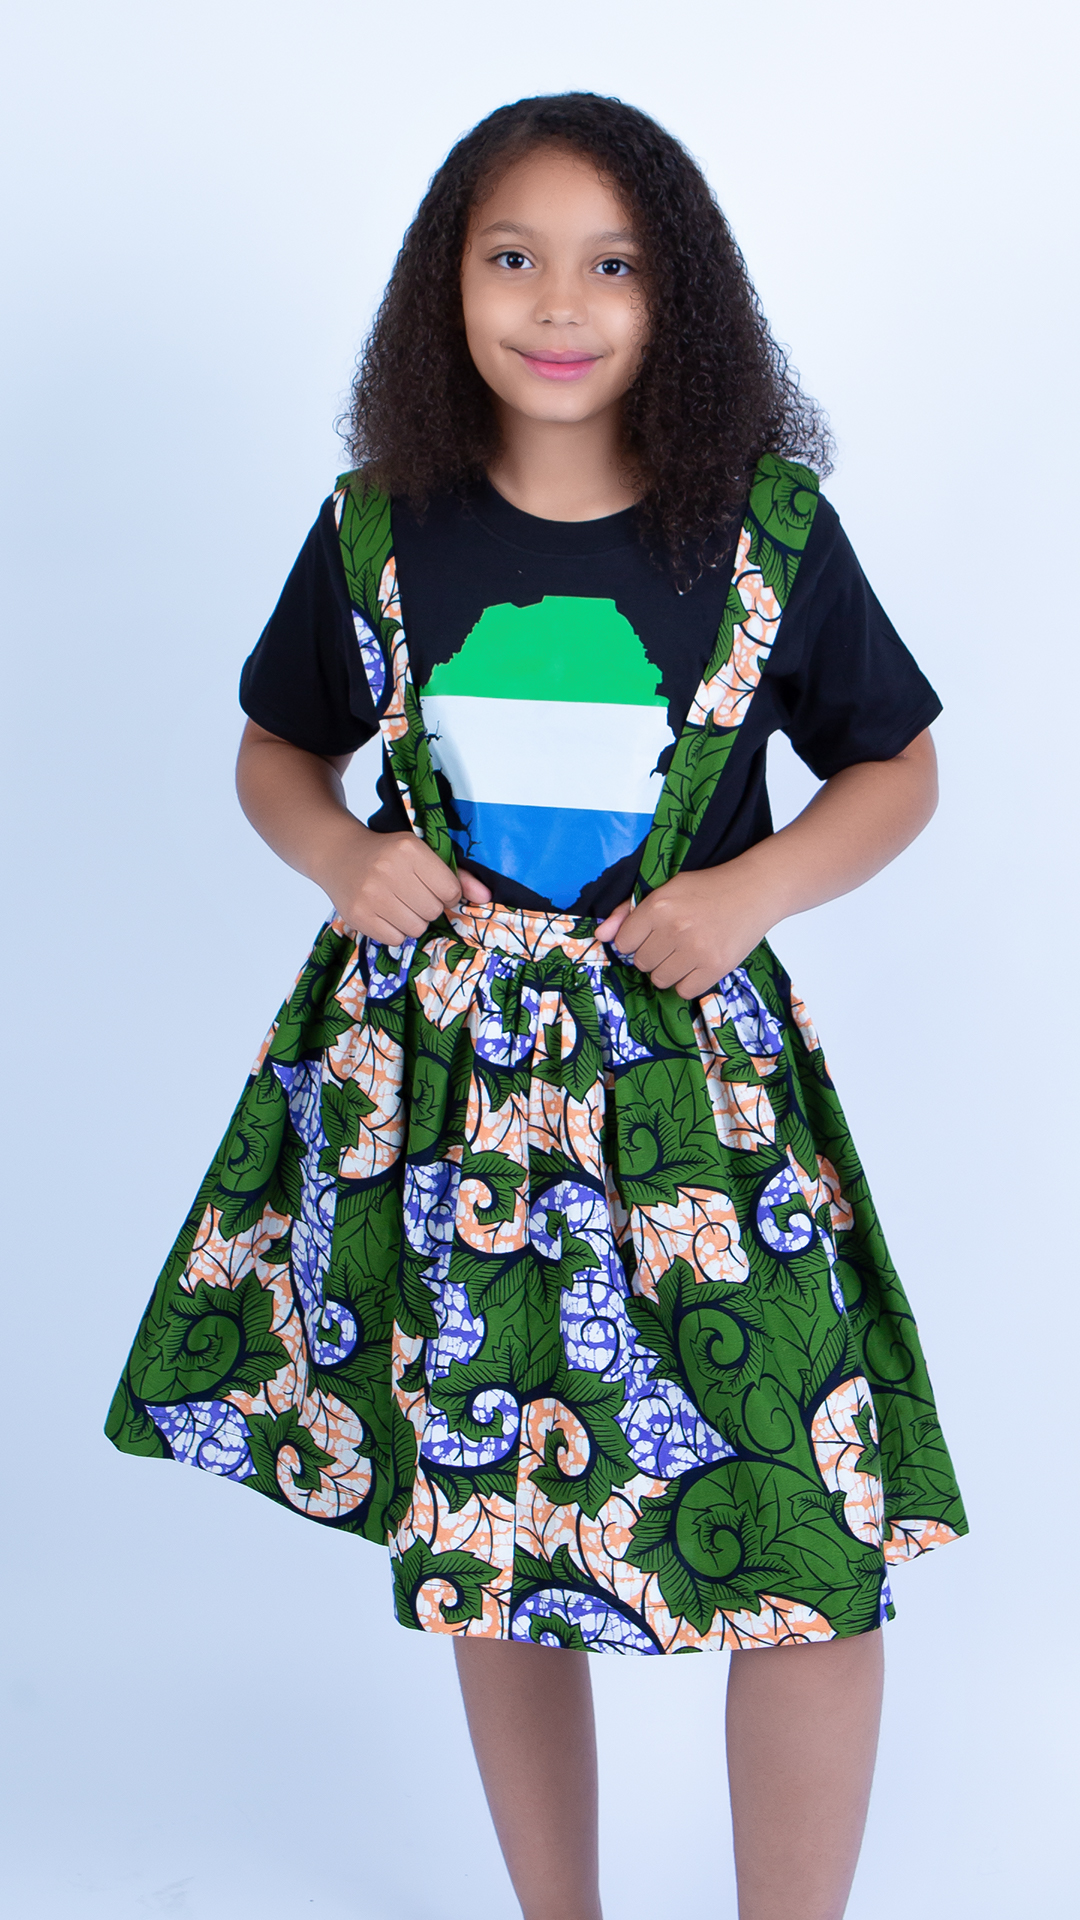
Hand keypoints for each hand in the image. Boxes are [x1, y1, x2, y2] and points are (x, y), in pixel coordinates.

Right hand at [323, 825, 490, 943]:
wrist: (339, 854)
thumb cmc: (387, 854)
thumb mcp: (421, 854)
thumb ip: (457, 875)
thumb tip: (486, 897)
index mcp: (409, 850)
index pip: (450, 890)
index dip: (447, 894)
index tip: (433, 887)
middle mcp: (389, 871)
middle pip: (433, 911)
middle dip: (428, 907)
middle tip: (411, 894)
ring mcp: (371, 895)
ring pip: (416, 928)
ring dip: (413, 920)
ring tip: (398, 903)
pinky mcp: (359, 916)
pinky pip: (395, 939)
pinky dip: (395, 931)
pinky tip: (384, 913)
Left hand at [595, 862, 772, 998]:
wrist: (754, 890)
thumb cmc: (707, 889)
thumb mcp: (666, 889)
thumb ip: (628, 912)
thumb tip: (600, 936)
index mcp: (658, 906)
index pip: (624, 943)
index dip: (636, 940)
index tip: (651, 934)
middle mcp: (674, 928)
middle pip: (641, 963)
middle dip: (653, 954)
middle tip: (674, 940)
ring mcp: (695, 950)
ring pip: (660, 980)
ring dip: (669, 970)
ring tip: (686, 951)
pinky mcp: (715, 967)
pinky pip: (684, 991)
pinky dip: (688, 982)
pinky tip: (698, 963)